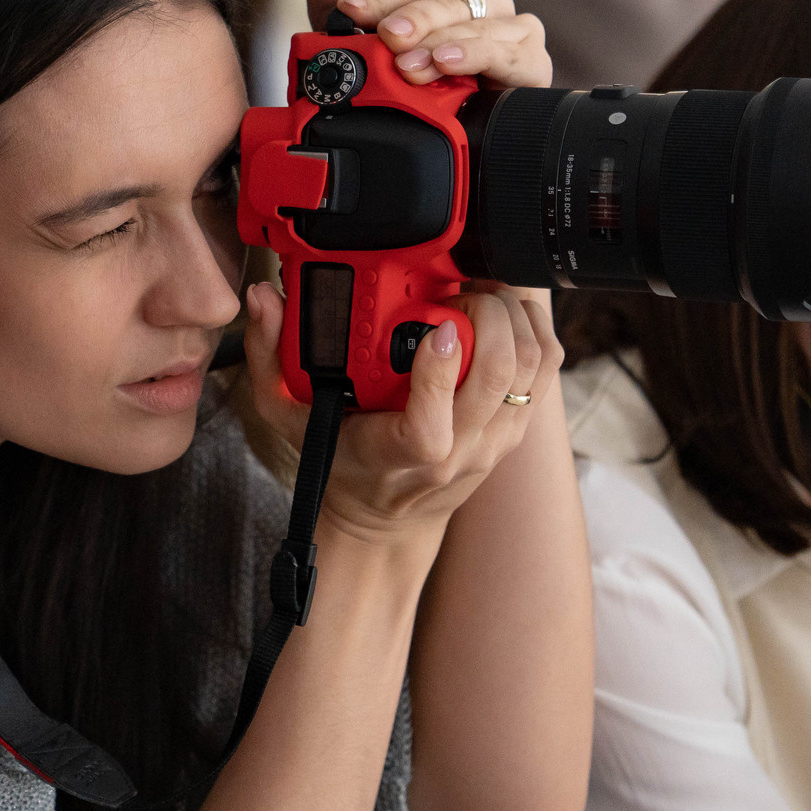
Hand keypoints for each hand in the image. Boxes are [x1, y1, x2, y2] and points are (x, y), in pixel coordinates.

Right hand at [242, 274, 557, 550]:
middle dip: (487, 315)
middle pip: (498, 377)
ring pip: (531, 368)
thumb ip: (269, 357)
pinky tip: (508, 310)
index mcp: (398, 453)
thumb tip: (264, 296)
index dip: (440, 373)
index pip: (431, 425)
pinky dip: (536, 330)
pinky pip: (546, 370)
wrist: (385, 519)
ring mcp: (494, 442)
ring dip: (514, 317)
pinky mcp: (515, 428)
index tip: (437, 327)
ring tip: (482, 293)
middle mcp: (457, 451)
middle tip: (456, 292)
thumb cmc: (341, 463)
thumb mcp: (288, 417)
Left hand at [307, 0, 550, 89]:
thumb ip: (336, 15)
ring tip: (411, 64)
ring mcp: (509, 30)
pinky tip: (450, 63)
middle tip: (387, 38)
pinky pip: (509, 50)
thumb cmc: (417, 109)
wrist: (464, 165)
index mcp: (437, 1)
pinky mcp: (533, 61)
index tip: (349, 11)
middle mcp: (476, 7)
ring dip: (440, 40)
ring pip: (476, 20)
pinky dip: (477, 53)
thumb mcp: (364, 65)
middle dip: (413, 18)